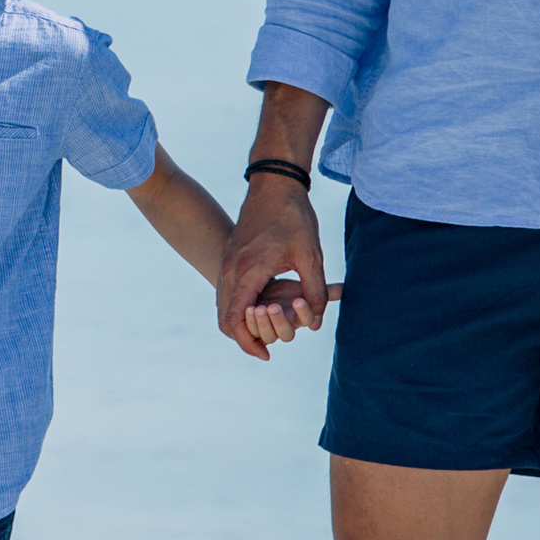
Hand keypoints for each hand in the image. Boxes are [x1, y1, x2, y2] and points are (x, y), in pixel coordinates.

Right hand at [217, 180, 329, 360]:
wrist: (273, 183)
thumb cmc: (293, 217)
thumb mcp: (311, 255)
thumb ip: (314, 291)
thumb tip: (315, 321)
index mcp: (247, 271)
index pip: (234, 320)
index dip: (247, 343)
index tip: (265, 355)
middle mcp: (229, 270)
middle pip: (224, 319)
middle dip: (244, 337)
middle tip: (266, 348)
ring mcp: (226, 263)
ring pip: (224, 306)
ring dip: (241, 322)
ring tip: (266, 332)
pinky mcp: (230, 257)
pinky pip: (227, 292)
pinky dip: (239, 307)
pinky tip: (261, 309)